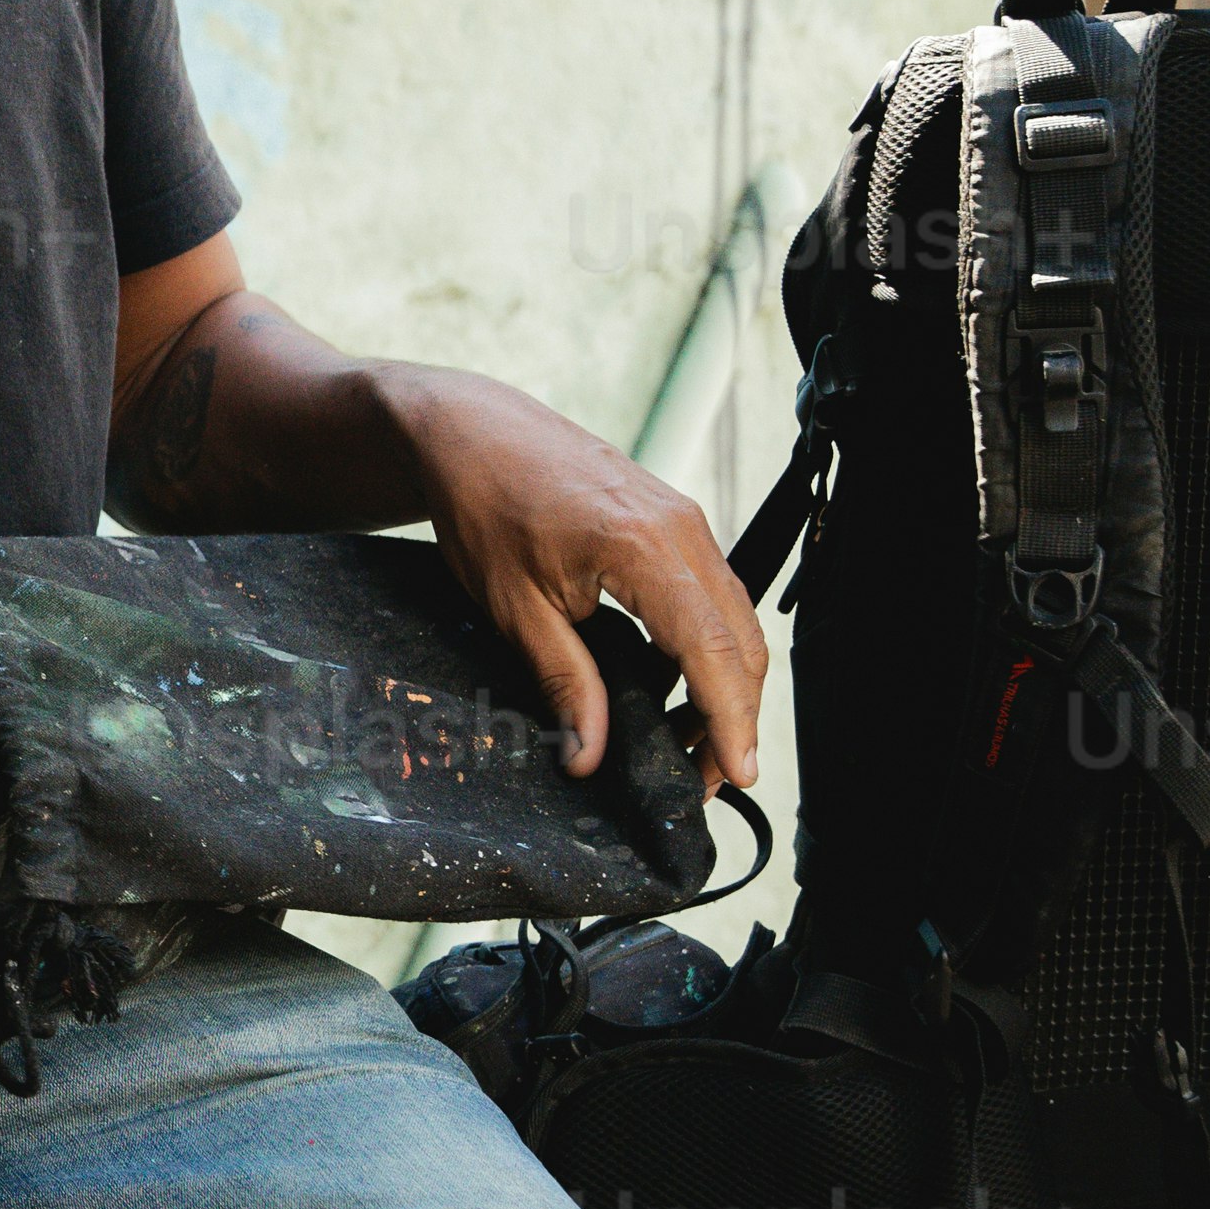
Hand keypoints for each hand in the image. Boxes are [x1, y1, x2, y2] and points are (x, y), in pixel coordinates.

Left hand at [385, 371, 763, 797]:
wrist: (470, 430)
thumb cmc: (483, 504)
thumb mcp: (514, 609)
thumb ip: (564, 682)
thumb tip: (589, 756)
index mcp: (643, 548)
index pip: (711, 650)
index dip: (731, 720)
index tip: (738, 774)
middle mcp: (680, 527)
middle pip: (739, 639)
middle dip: (735, 714)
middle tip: (708, 777)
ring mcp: (682, 518)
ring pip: (734, 616)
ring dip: (725, 681)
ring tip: (691, 742)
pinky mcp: (673, 519)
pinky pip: (712, 592)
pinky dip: (708, 644)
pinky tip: (675, 684)